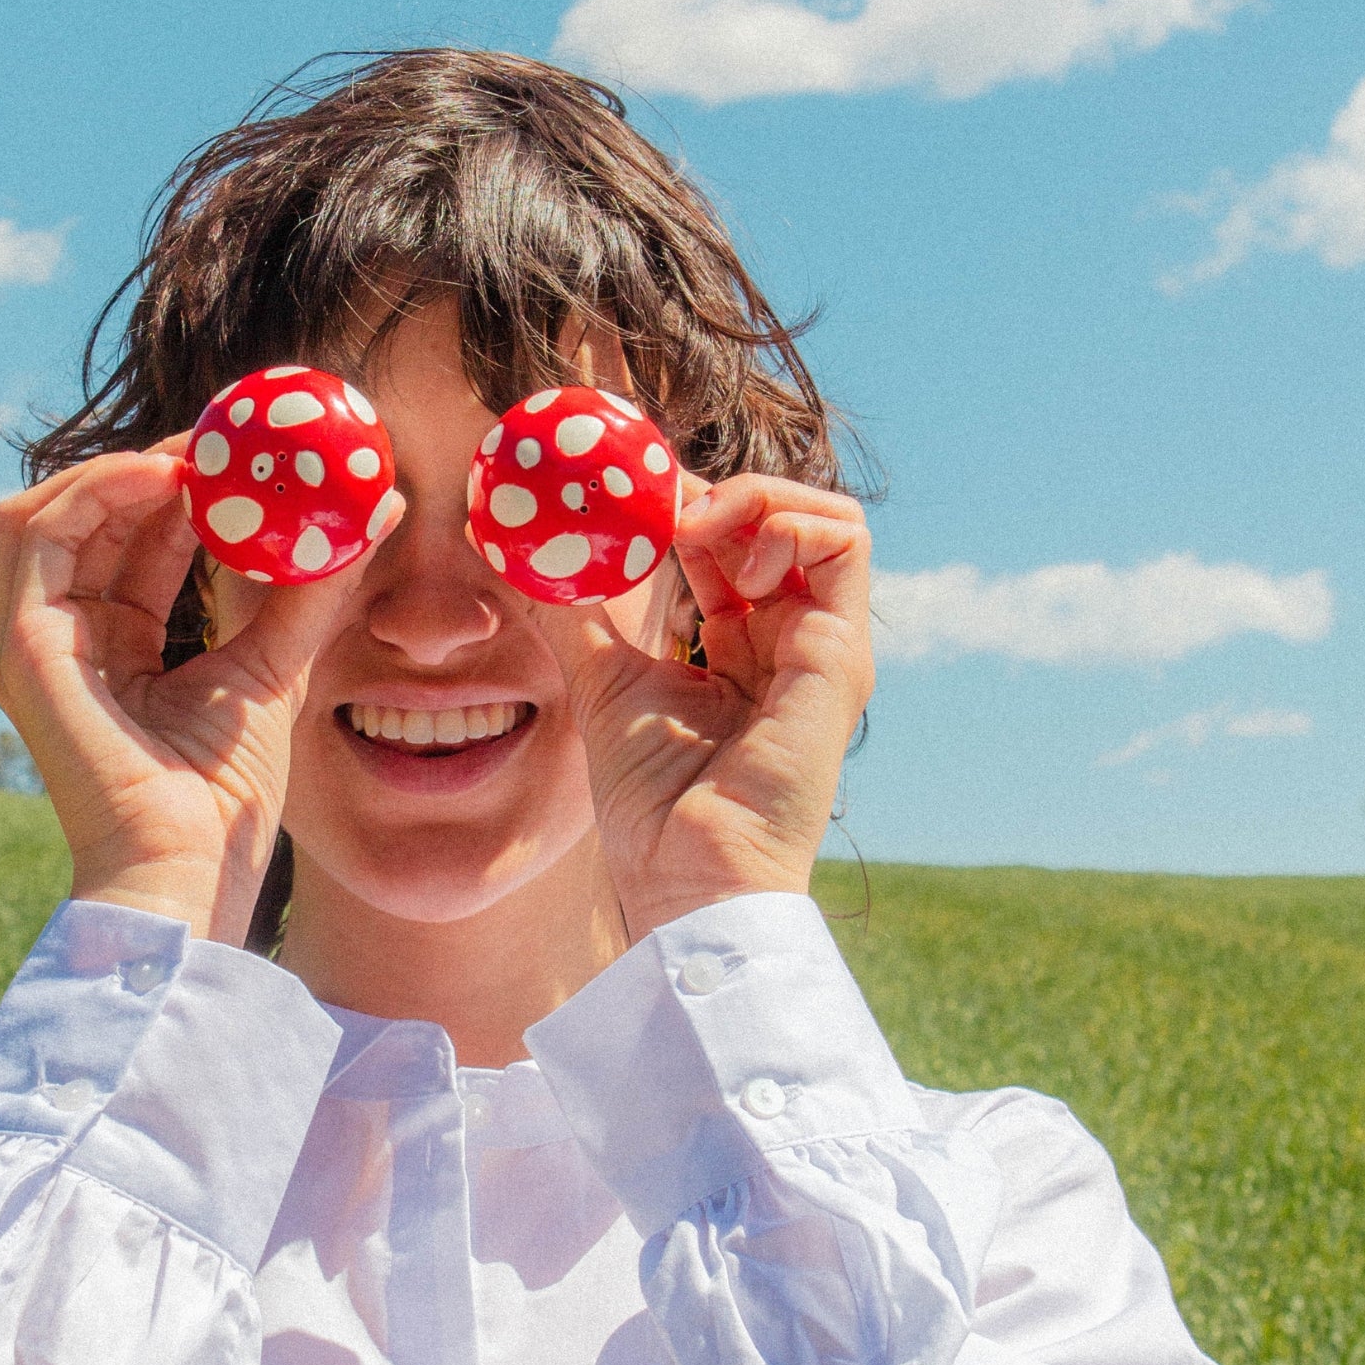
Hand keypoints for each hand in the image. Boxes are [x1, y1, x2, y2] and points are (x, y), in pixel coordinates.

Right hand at [0, 442, 379, 942]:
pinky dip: (92, 491)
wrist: (191, 869)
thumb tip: (380, 507)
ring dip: (118, 469)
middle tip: (223, 438)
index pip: (136, 544)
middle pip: (90, 520)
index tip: (243, 455)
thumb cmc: (227, 798)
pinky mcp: (22, 647)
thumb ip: (314, 587)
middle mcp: (66, 641)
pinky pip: (34, 535)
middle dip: (152, 466)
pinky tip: (163, 478)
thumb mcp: (279, 666)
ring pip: (47, 513)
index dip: (181, 489)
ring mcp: (35, 644)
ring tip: (195, 455)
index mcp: (115, 650)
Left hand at [527, 474, 874, 939]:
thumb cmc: (652, 802)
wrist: (686, 874)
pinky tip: (729, 563)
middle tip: (658, 503)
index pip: (736, 542)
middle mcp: (794, 641)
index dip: (687, 505)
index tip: (629, 497)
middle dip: (720, 491)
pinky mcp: (842, 655)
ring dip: (759, 498)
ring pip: (828, 518)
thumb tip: (521, 555)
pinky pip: (843, 544)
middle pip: (785, 519)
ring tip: (695, 532)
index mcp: (745, 647)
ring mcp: (826, 646)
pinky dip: (785, 523)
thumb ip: (575, 614)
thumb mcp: (602, 680)